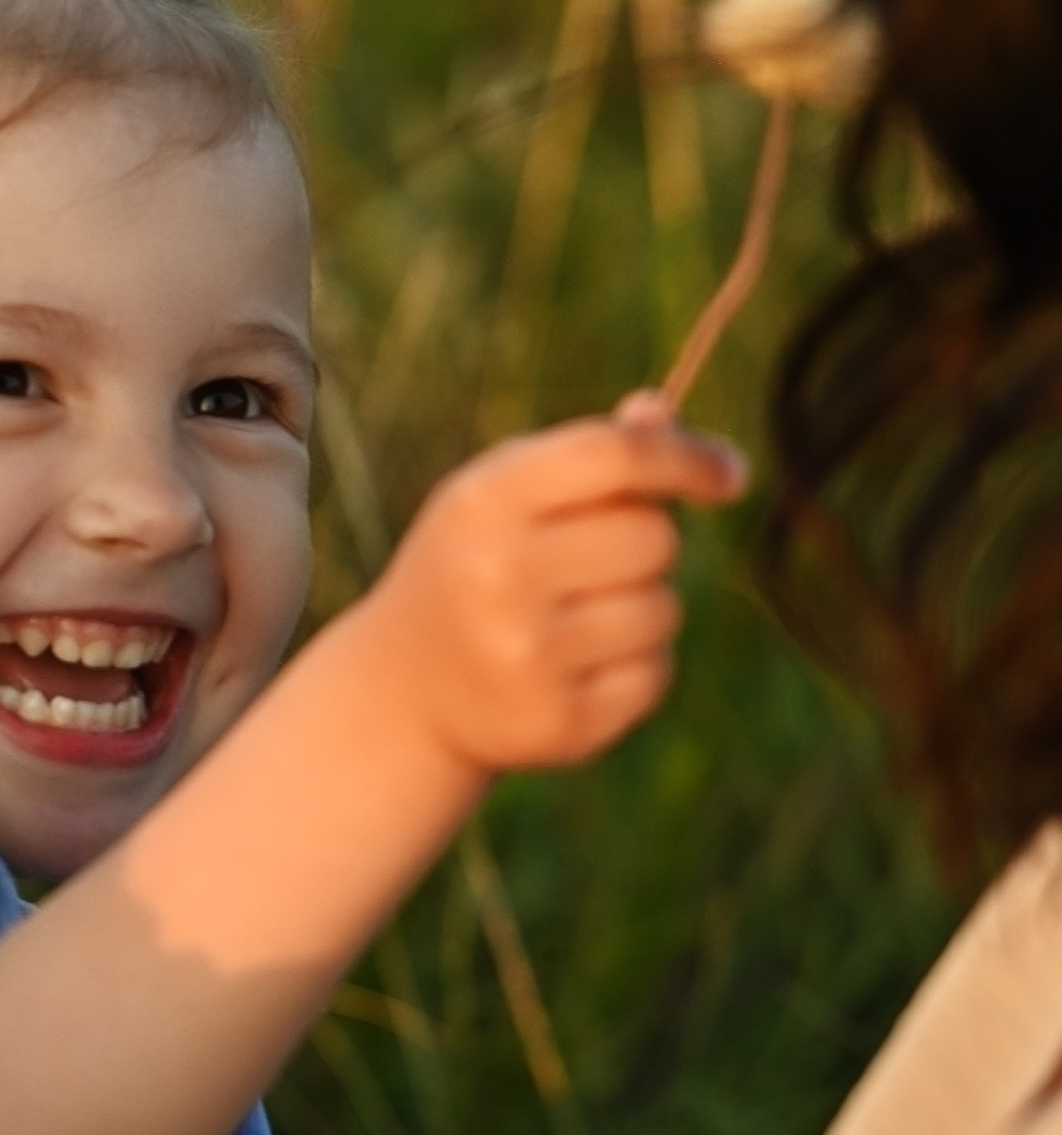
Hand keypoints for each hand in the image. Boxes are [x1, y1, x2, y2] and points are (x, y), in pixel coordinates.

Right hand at [345, 401, 746, 781]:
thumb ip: (584, 457)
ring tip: (573, 621)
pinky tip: (576, 669)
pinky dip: (635, 668)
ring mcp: (526, 657)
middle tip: (589, 566)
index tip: (731, 473)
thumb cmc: (472, 567)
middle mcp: (498, 578)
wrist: (403, 689)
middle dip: (643, 545)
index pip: (611, 456)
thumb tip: (662, 411)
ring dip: (640, 609)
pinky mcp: (559, 723)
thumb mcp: (504, 499)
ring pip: (662, 610)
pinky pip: (655, 674)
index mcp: (482, 503)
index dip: (685, 457)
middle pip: (653, 538)